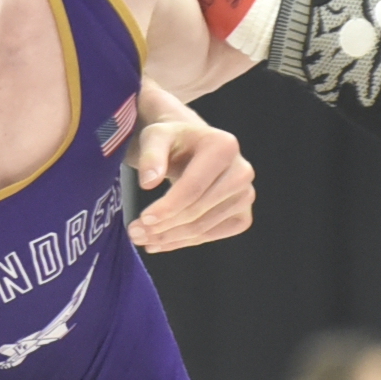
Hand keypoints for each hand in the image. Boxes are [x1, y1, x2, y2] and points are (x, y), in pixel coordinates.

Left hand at [126, 117, 252, 252]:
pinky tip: (161, 242)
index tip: (143, 219)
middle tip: (135, 233)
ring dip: (169, 238)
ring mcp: (245, 195)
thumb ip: (151, 155)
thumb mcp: (155, 137)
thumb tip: (148, 183)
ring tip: (142, 238)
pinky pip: (212, 235)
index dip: (167, 207)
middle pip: (198, 210)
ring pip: (203, 227)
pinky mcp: (242, 215)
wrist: (191, 149)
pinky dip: (183, 242)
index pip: (193, 187)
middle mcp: (241, 171)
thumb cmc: (173, 141)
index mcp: (224, 147)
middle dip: (163, 226)